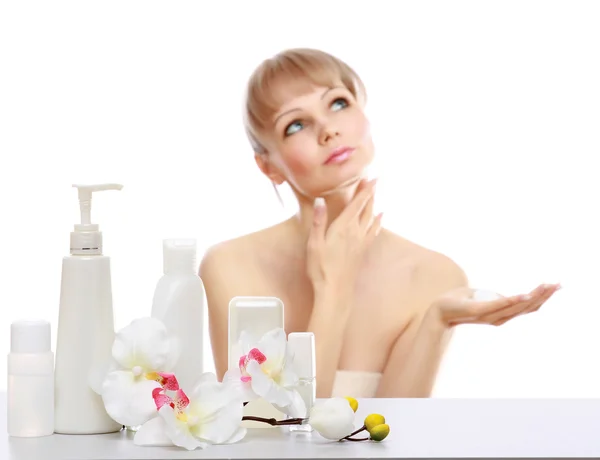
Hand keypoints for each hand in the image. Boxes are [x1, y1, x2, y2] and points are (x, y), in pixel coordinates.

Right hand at [306, 179, 382, 294]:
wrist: (335, 290)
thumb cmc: (321, 268)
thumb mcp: (314, 244)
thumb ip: (319, 221)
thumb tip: (320, 201)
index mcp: (343, 227)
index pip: (356, 204)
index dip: (364, 191)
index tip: (371, 178)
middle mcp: (355, 232)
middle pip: (366, 209)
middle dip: (370, 194)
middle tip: (374, 182)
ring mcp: (361, 242)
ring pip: (371, 219)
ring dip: (373, 205)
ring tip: (375, 195)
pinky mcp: (363, 251)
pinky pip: (373, 231)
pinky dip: (377, 222)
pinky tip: (380, 218)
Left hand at [430, 283, 560, 326]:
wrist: (438, 310)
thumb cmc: (458, 303)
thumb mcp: (481, 297)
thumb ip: (495, 298)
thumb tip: (506, 297)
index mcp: (501, 313)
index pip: (528, 307)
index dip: (543, 297)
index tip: (556, 286)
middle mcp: (499, 317)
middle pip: (527, 307)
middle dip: (543, 295)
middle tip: (557, 285)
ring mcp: (490, 314)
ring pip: (516, 306)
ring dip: (533, 296)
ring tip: (546, 286)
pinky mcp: (479, 310)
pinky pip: (499, 304)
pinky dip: (512, 300)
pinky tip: (524, 294)